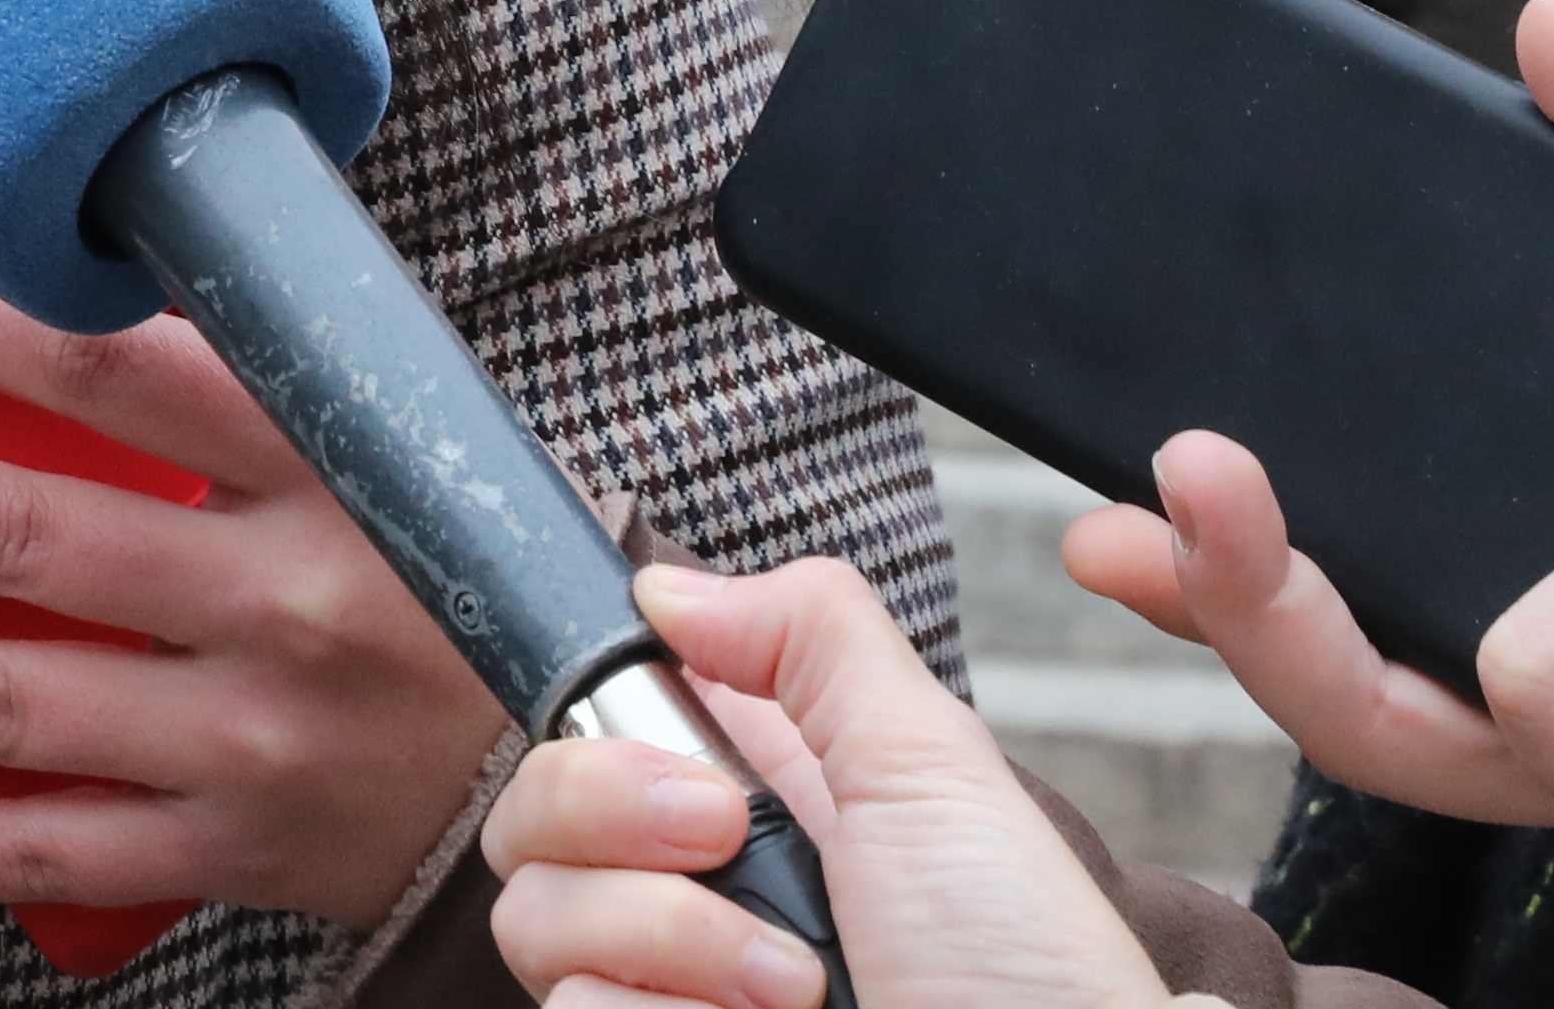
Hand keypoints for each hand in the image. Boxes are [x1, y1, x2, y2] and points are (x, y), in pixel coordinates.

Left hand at [0, 252, 509, 926]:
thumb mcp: (400, 443)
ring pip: (7, 706)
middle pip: (29, 536)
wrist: (597, 772)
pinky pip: (61, 852)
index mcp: (329, 470)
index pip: (127, 373)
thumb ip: (260, 384)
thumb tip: (75, 290)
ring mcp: (254, 739)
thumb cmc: (465, 575)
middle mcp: (284, 603)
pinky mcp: (239, 852)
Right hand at [483, 558, 1160, 1008]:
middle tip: (725, 837)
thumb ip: (812, 635)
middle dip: (615, 808)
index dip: (603, 722)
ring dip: (672, 939)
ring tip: (792, 984)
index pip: (590, 727)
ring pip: (534, 920)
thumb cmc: (1025, 964)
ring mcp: (669, 988)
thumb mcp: (932, 761)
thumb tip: (668, 585)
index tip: (683, 743)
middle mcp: (695, 892)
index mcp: (756, 799)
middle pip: (528, 815)